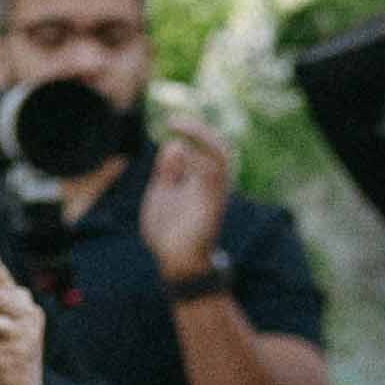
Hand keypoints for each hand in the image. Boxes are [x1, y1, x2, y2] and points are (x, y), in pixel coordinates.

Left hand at [140, 117, 234, 285]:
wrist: (176, 264)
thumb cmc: (169, 234)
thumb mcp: (162, 195)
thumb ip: (167, 171)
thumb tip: (174, 144)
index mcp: (199, 182)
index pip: (205, 148)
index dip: (192, 131)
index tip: (171, 122)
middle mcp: (211, 184)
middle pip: (219, 147)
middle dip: (200, 129)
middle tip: (175, 120)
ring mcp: (214, 194)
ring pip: (222, 156)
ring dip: (202, 136)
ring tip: (179, 125)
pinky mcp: (213, 205)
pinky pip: (216, 174)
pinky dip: (201, 156)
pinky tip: (182, 149)